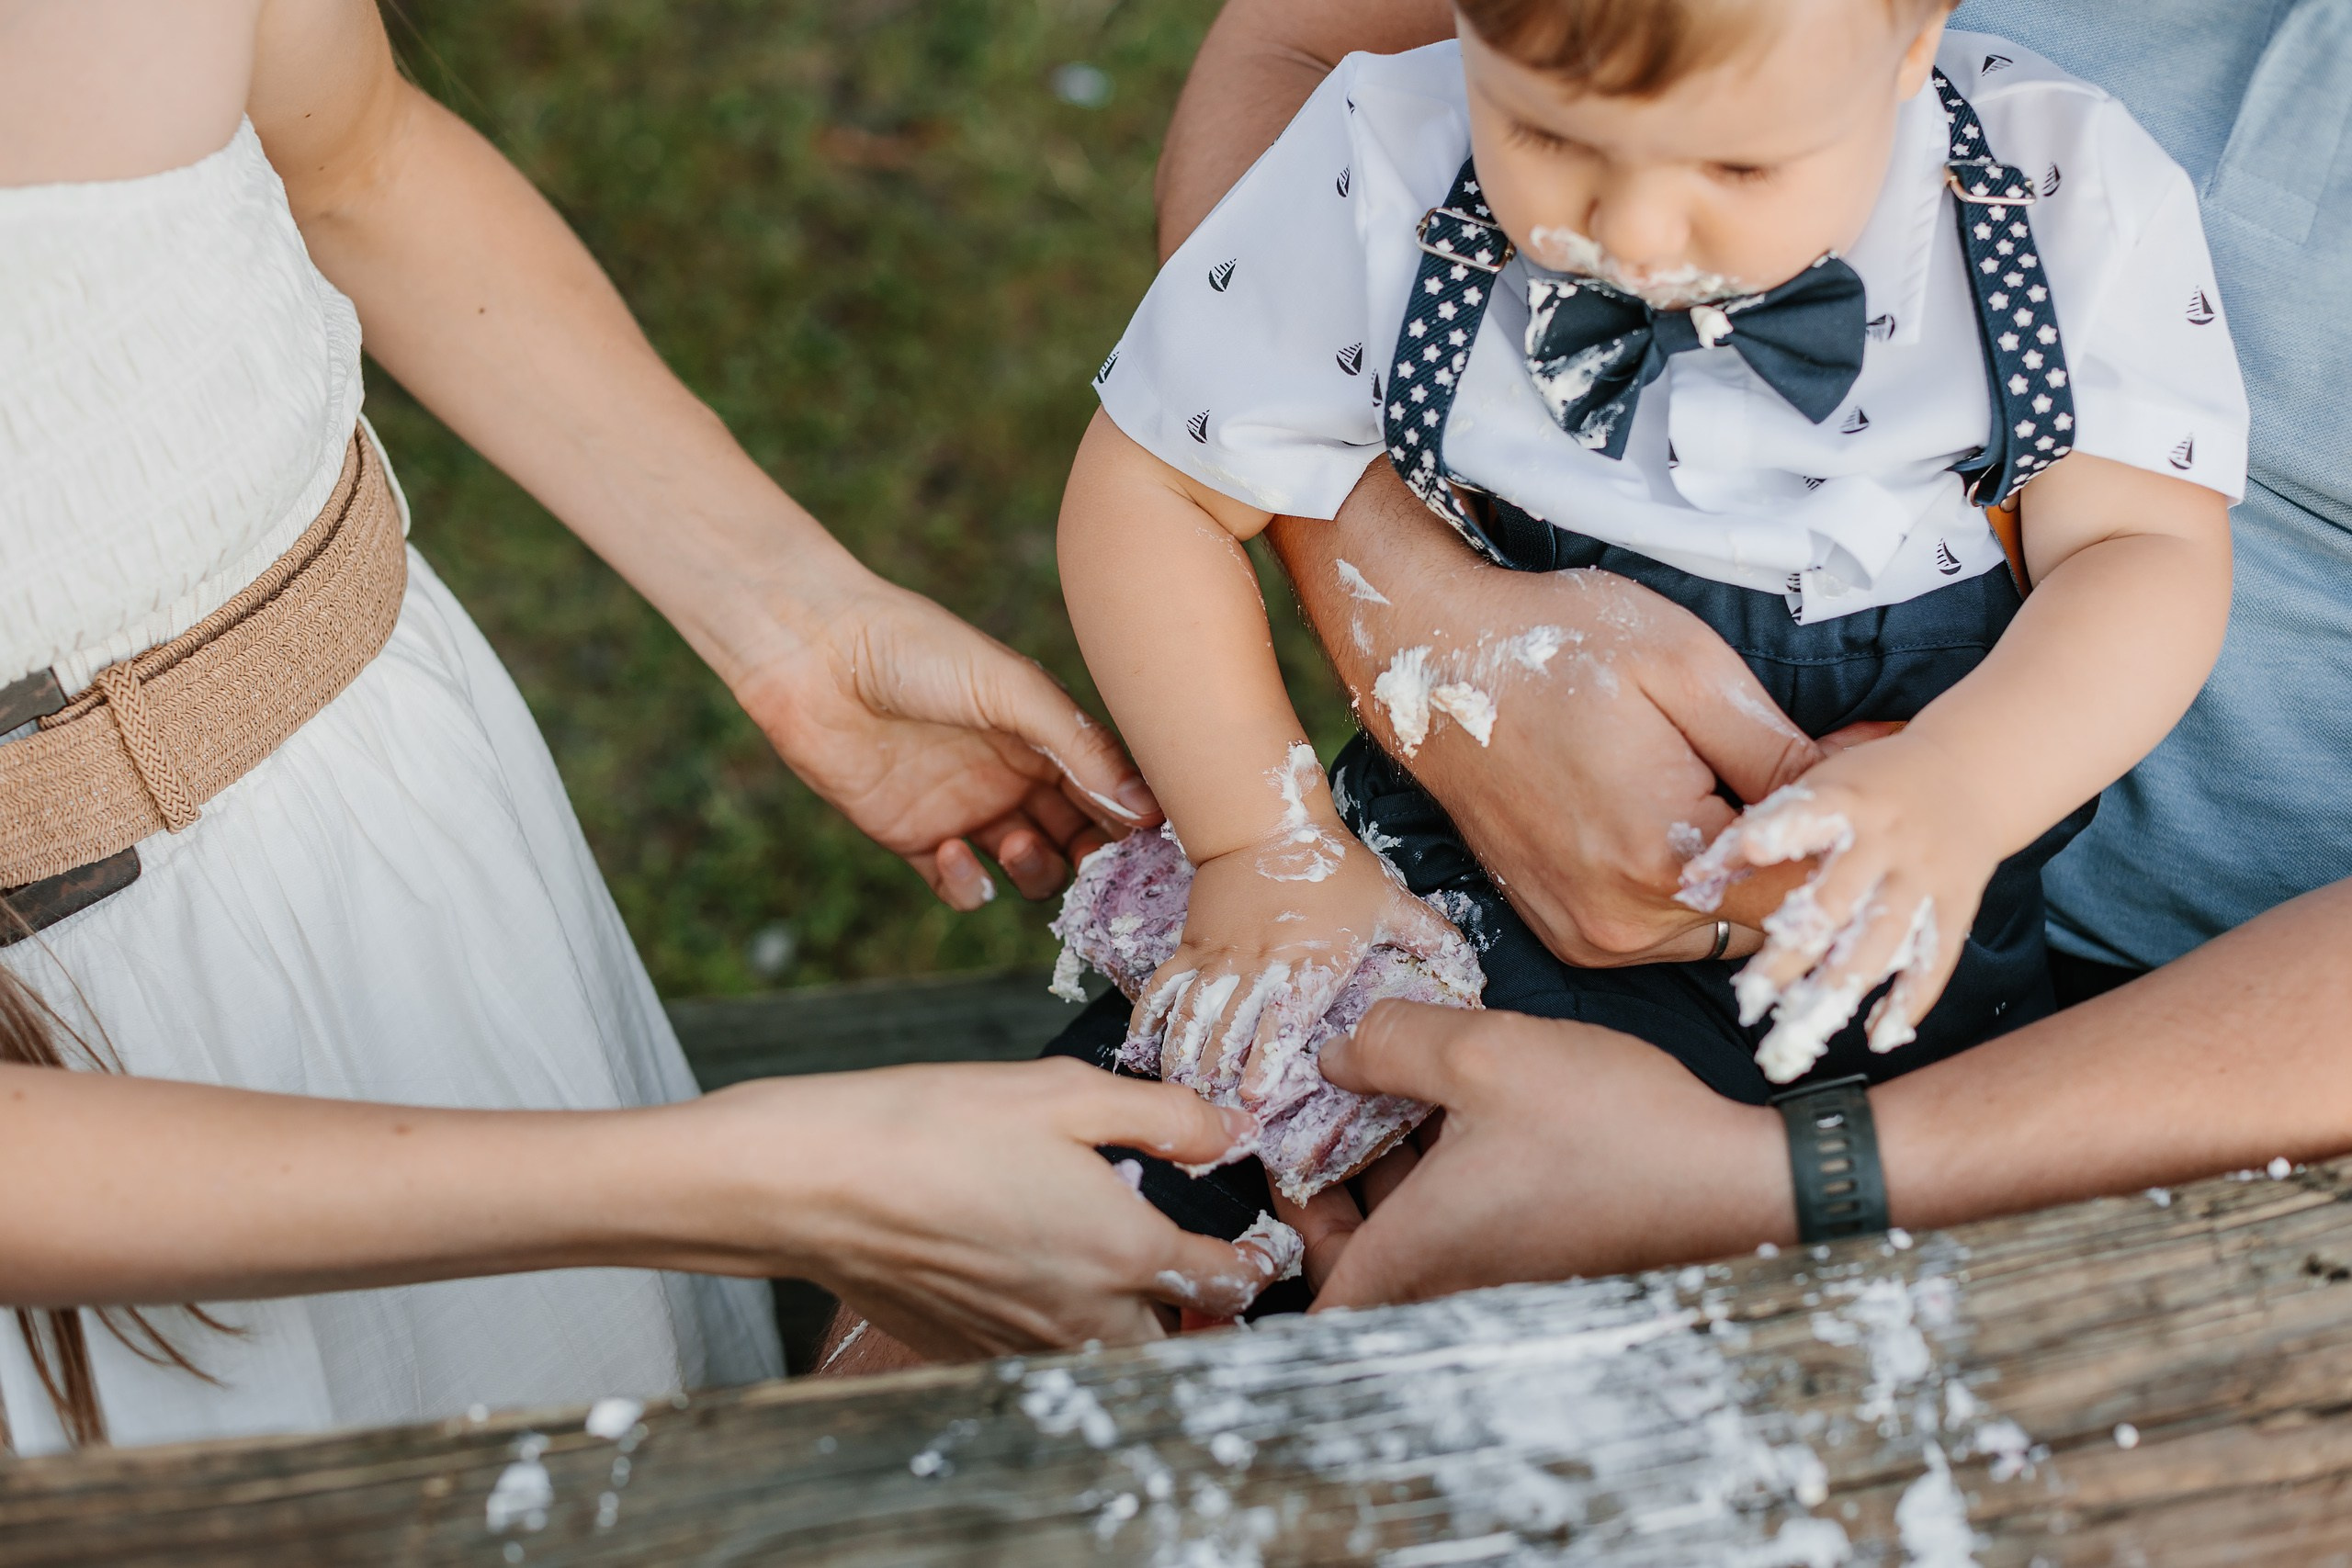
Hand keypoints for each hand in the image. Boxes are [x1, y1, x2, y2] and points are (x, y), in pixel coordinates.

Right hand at [674, 1060, 1281, 1357]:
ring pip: (1112, 1355)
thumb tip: (1233, 1129)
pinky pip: (1044, 1355)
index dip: (1260, 1260)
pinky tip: (1034, 1269)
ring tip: (1113, 1262)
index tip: (1264, 1242)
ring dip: (1131, 1322)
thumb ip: (1166, 1115)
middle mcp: (1084, 1315)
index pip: (1229, 1283)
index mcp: (1124, 1251)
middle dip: (1198, 1308)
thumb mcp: (1067, 1093)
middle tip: (1192, 1259)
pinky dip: (1060, 1327)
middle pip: (1178, 1339)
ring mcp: (1026, 1344)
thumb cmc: (939, 1125)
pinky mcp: (973, 1351)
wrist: (820, 1183)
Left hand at [730, 571, 1159, 909]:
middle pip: (1080, 839)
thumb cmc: (918, 649)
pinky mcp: (913, 838)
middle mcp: (1015, 775)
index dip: (1135, 822)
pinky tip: (955, 852)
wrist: (815, 653)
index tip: (1158, 848)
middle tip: (1099, 870)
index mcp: (1047, 734)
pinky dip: (969, 886)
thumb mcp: (1015, 690)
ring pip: (1029, 870)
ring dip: (1036, 871)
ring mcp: (967, 809)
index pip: (1111, 791)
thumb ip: (1081, 749)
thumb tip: (1148, 808)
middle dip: (1095, 861)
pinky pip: (961, 886)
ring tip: (1017, 843)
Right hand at [1133, 816, 1461, 1108]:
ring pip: (1193, 1014)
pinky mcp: (1191, 947)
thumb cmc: (1334, 868)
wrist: (1267, 821)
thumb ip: (1431, 938)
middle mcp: (1259, 964)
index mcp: (1308, 961)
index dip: (1266, 1059)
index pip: (1283, 1018)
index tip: (1254, 1096)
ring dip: (1184, 1057)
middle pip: (1231, 1028)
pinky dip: (1150, 1021)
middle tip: (1212, 1115)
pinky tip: (1140, 1052)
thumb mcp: (1390, 901)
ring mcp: (1219, 956)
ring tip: (1180, 1094)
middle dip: (1218, 1074)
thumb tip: (1474, 974)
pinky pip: (1164, 989)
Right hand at [1268, 465, 1822, 966]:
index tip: (1857, 772)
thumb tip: (1873, 777)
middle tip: (1788, 774)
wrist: (1431, 664)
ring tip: (1725, 793)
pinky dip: (1686, 891)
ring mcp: (1588, 935)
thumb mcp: (1689, 670)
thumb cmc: (1558, 647)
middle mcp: (1623, 919)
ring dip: (1739, 880)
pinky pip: (1663, 933)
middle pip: (1767, 921)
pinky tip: (1675, 821)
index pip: (1808, 886)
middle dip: (1794, 860)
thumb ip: (1784, 750)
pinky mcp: (1567, 932)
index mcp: (1663, 857)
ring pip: (1717, 932)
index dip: (1848, 834)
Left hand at [1299, 1003, 1792, 1304]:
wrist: (1736, 1181)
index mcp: (1421, 1254)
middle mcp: (1453, 1284)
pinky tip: (1462, 1104)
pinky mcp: (1540, 1260)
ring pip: (1413, 1236)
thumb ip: (1392, 1043)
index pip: (1316, 1296)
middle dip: (1334, 1184)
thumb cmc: (1612, 1129)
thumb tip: (1336, 1052)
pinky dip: (1445, 1176)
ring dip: (1393, 1171)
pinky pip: (1462, 1227)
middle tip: (1329, 1109)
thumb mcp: (1484, 1052)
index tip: (1283, 1161)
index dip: (1284, 1233)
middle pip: (1358, 1260)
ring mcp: (1500, 1279)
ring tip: (1392, 1085)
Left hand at [1678, 731, 1998, 1083]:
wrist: (1971, 774)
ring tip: (1800, 1030)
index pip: (1810, 815)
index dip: (1778, 831)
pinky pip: (1934, 962)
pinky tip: (1878, 1036)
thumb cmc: (1871, 786)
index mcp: (1848, 799)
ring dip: (1839, 988)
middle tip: (1749, 995)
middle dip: (1792, 951)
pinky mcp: (1955, 907)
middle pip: (1837, 902)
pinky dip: (1908, 1002)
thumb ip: (1761, 830)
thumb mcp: (1820, 786)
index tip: (1747, 849)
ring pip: (1881, 942)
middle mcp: (1888, 841)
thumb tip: (1691, 882)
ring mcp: (1924, 877)